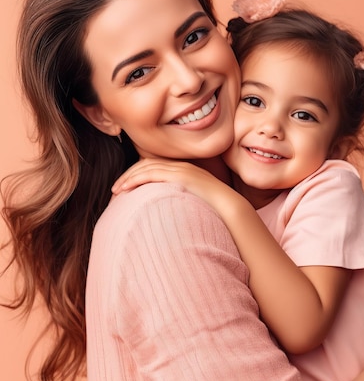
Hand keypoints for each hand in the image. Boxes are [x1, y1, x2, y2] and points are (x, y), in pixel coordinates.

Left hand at [112, 158, 238, 216]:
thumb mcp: (193, 204)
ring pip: (147, 167)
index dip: (136, 175)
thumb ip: (180, 203)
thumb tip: (167, 216)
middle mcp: (181, 166)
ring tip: (117, 190)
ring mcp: (182, 169)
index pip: (154, 166)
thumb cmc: (214, 213)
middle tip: (115, 189)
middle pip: (147, 164)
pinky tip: (126, 188)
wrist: (231, 210)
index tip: (124, 188)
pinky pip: (153, 173)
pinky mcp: (181, 175)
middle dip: (128, 175)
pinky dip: (136, 179)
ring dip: (129, 177)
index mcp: (183, 171)